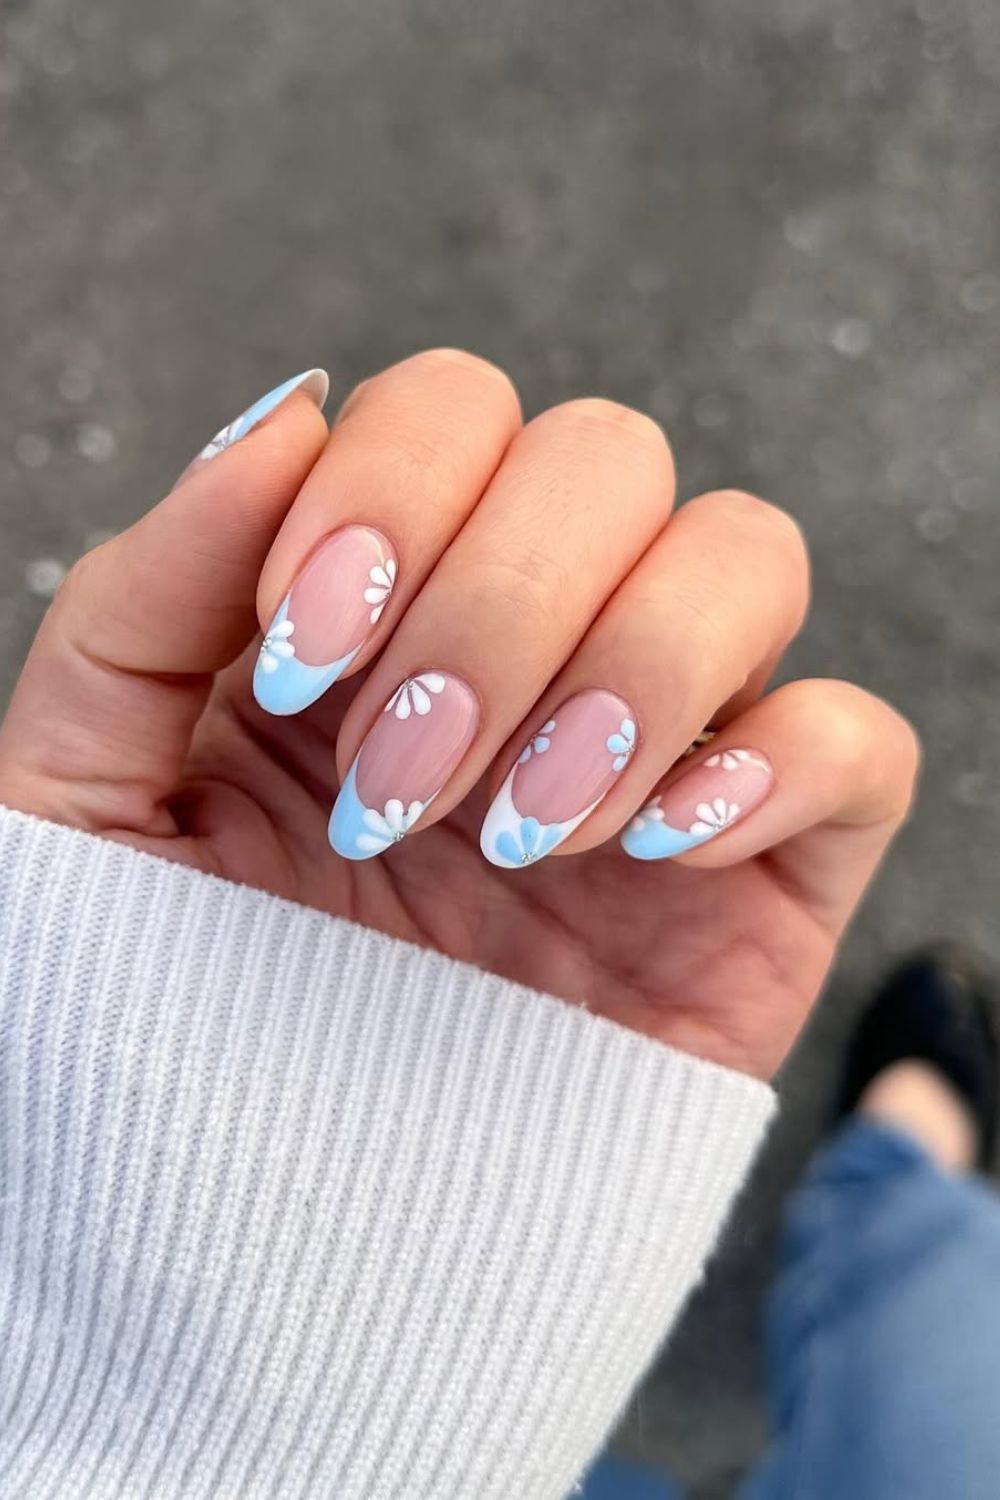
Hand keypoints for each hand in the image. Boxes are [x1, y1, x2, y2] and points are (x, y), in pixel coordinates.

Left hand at [0, 350, 917, 1077]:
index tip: (307, 653)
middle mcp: (528, 648)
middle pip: (606, 456)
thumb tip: (282, 416)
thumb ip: (140, 599)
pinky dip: (775, 763)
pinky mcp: (759, 873)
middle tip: (401, 787)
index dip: (393, 488)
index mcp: (378, 604)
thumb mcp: (83, 798)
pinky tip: (646, 852)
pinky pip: (855, 742)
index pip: (451, 412)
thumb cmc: (167, 1013)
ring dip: (628, 671)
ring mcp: (653, 751)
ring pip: (745, 554)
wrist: (272, 1236)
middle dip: (498, 605)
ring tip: (515, 833)